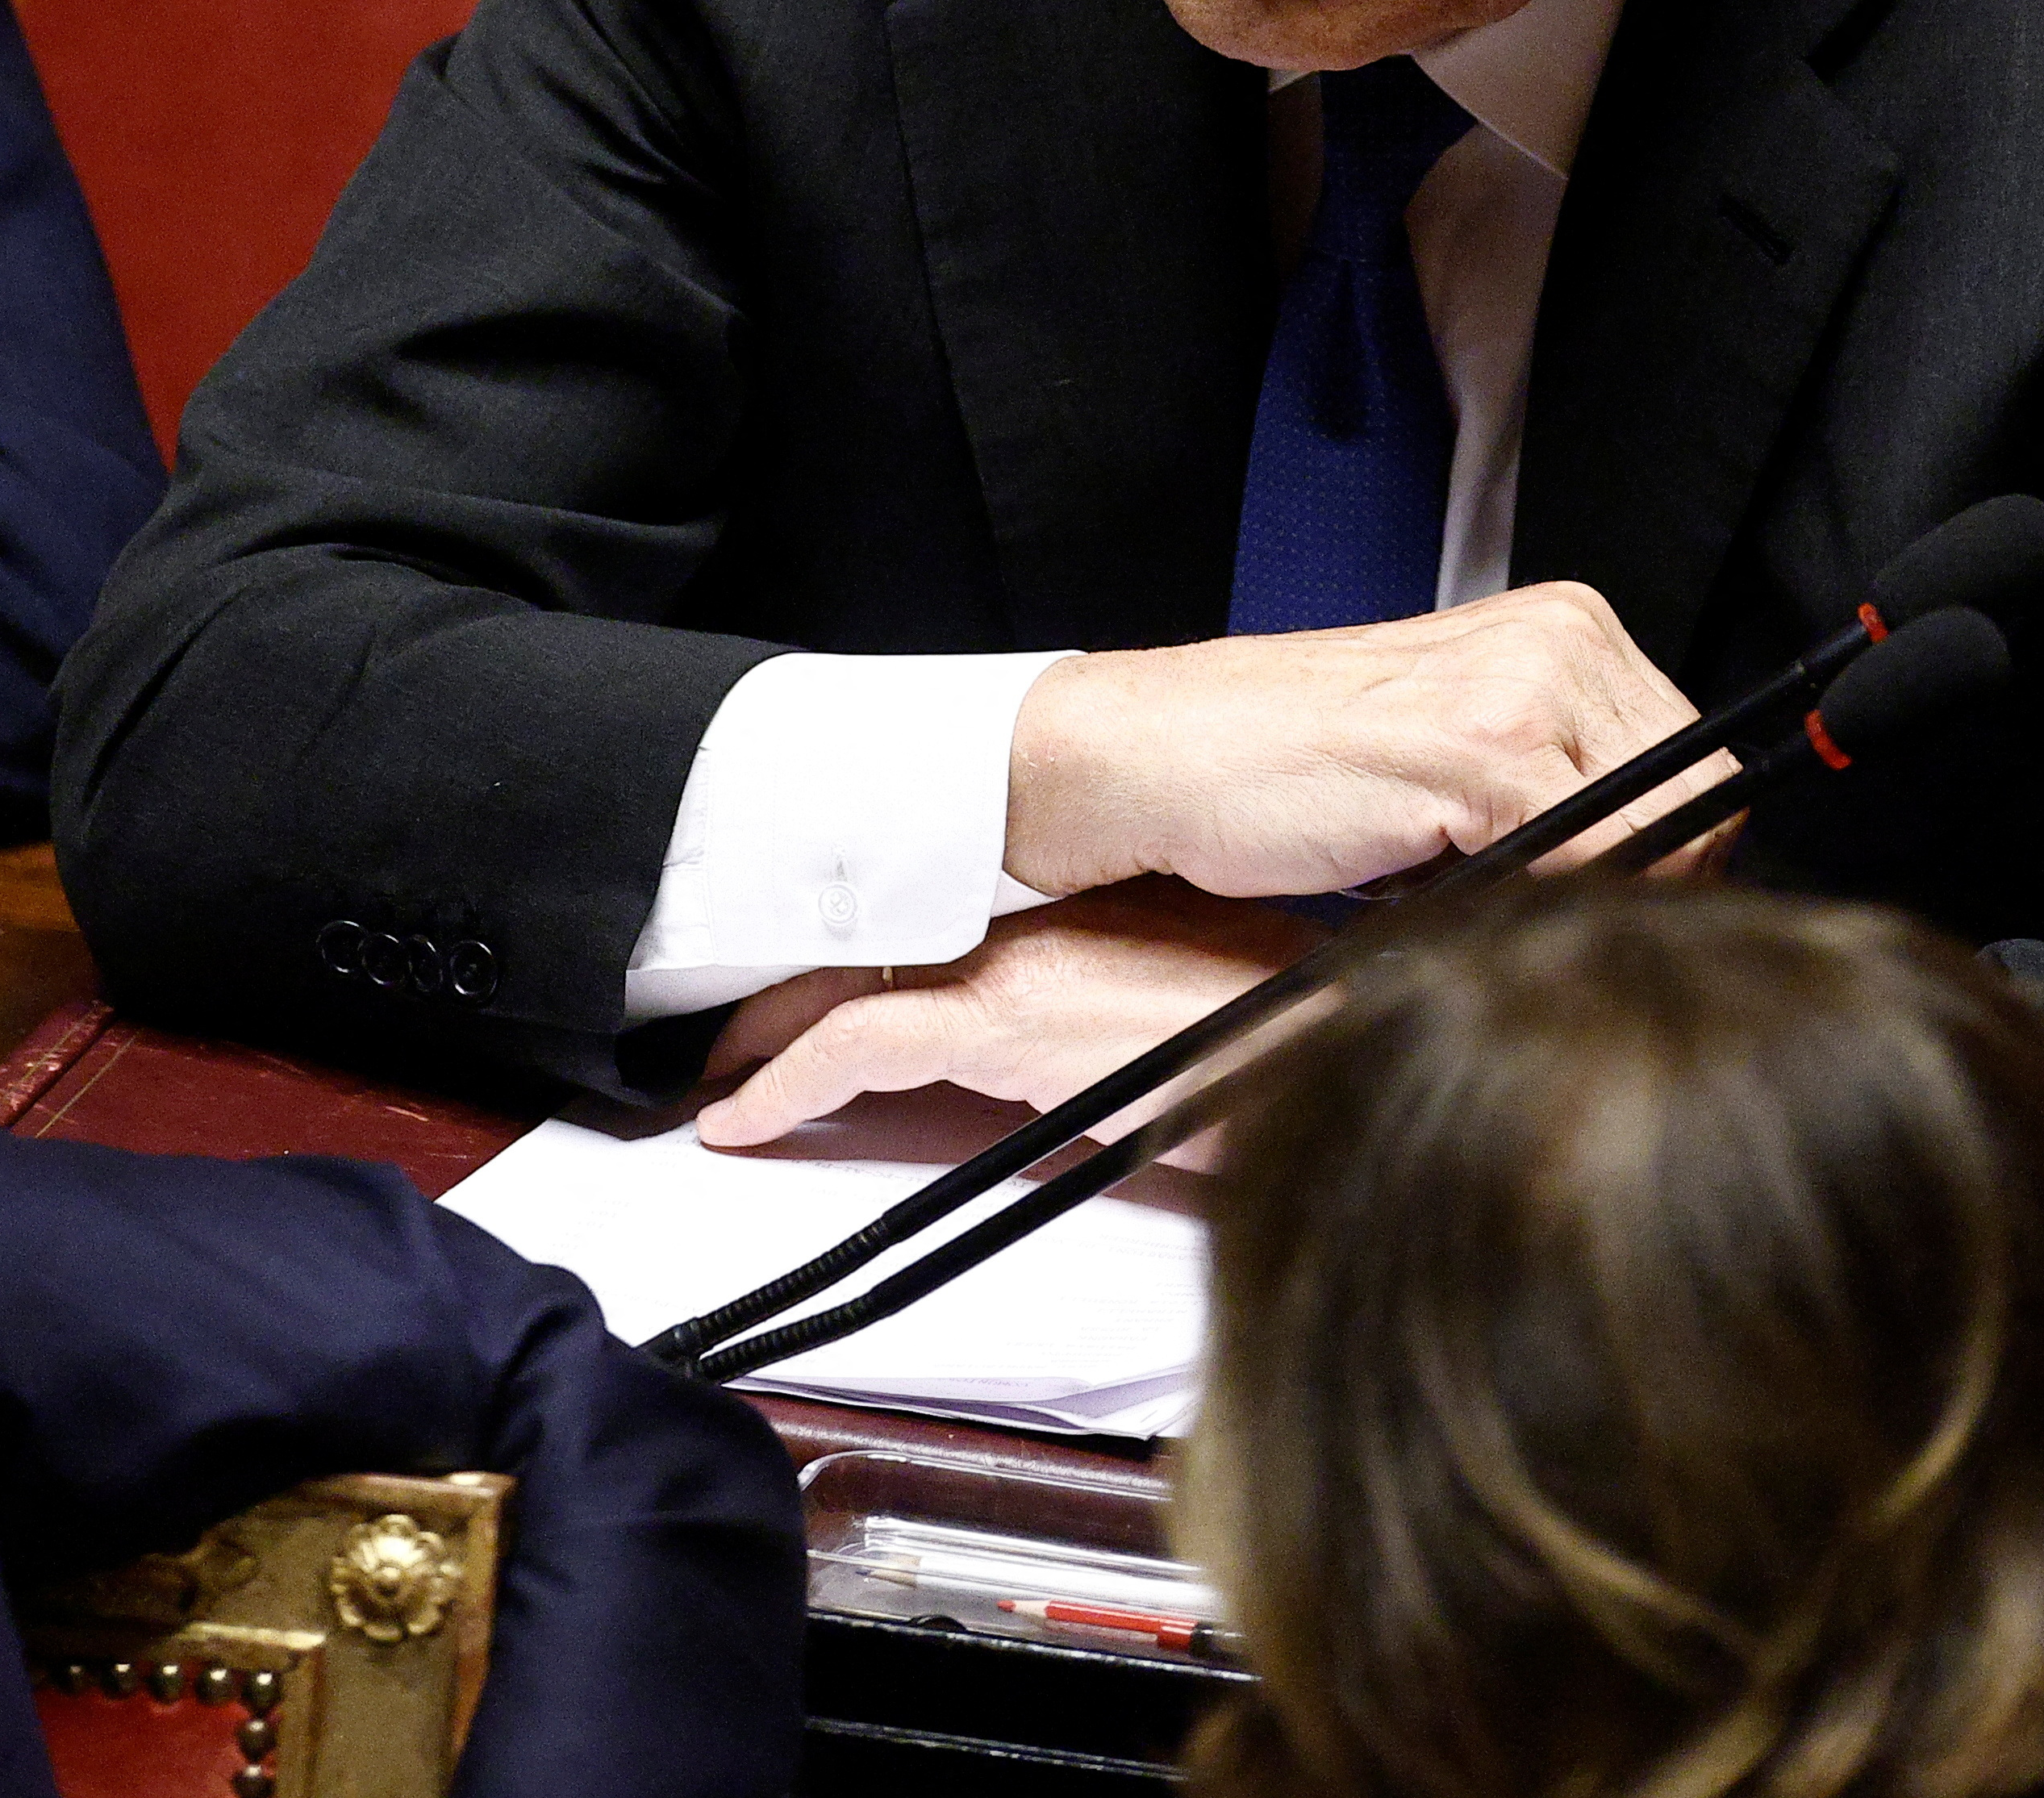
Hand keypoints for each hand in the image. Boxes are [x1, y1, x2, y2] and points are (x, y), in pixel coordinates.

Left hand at [692, 879, 1311, 1151]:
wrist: (1323, 1057)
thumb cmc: (1280, 1059)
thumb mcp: (1189, 1047)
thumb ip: (1121, 1053)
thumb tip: (1085, 1095)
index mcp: (1083, 922)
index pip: (940, 941)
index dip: (861, 972)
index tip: (806, 1014)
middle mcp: (1038, 927)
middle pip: (880, 953)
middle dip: (793, 1000)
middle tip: (732, 1045)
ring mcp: (1015, 965)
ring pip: (849, 990)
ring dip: (770, 1041)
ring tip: (719, 1084)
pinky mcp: (1000, 1019)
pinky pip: (853, 1047)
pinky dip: (782, 1084)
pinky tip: (743, 1121)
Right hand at [1000, 577, 1694, 902]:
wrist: (1161, 757)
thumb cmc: (1285, 773)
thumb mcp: (1457, 772)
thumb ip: (1559, 793)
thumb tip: (1660, 879)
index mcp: (1564, 633)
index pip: (1701, 769)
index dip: (1668, 857)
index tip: (1601, 904)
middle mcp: (1562, 638)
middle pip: (1701, 803)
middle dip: (1631, 879)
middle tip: (1523, 906)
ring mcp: (1529, 684)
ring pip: (1656, 836)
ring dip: (1573, 892)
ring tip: (1465, 886)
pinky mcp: (1485, 744)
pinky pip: (1581, 856)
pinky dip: (1523, 900)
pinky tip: (1435, 886)